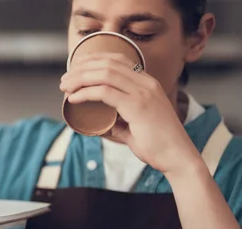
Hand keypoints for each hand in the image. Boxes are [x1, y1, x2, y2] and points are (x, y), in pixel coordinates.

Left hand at [59, 53, 202, 174]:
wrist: (177, 157)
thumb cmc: (158, 145)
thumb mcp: (135, 128)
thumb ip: (120, 123)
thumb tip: (103, 124)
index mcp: (148, 83)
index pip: (118, 60)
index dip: (93, 60)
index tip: (75, 68)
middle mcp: (146, 83)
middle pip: (108, 63)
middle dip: (81, 68)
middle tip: (64, 80)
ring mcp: (143, 93)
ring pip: (104, 74)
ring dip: (80, 79)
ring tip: (65, 87)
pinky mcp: (137, 106)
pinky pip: (105, 93)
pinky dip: (86, 93)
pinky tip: (74, 99)